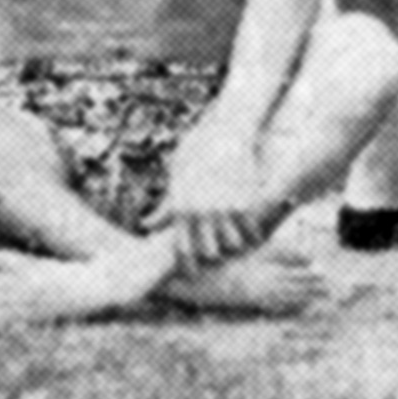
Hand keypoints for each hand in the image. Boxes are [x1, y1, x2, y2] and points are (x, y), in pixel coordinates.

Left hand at [152, 116, 268, 272]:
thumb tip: (146, 225)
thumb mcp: (176, 173)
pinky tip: (250, 235)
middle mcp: (202, 211)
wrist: (229, 128)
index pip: (183, 250)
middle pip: (208, 251)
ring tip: (232, 245)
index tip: (192, 270)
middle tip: (213, 257)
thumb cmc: (198, 147)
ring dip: (232, 245)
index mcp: (181, 206)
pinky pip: (250, 229)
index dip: (187, 265)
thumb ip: (165, 204)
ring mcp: (225, 207)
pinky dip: (251, 235)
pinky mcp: (246, 200)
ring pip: (231, 244)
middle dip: (210, 256)